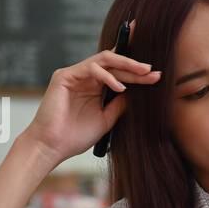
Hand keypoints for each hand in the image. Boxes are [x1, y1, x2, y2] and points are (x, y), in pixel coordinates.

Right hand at [20, 20, 160, 169]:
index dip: (134, 66)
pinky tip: (120, 88)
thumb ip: (120, 105)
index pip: (116, 70)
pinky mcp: (64, 76)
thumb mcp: (107, 119)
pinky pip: (91, 68)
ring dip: (126, 65)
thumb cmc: (76, 136)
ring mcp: (74, 75)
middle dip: (135, 66)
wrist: (53, 147)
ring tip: (144, 73)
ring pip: (104, 60)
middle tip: (154, 71)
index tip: (156, 71)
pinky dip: (107, 76)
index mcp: (95, 86)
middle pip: (114, 63)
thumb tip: (139, 94)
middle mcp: (85, 77)